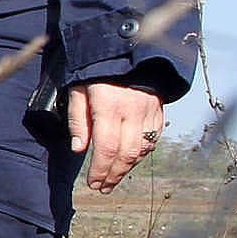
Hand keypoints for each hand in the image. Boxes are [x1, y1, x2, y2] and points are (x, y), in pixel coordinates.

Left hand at [67, 79, 164, 193]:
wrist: (127, 50)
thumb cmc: (96, 71)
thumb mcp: (78, 90)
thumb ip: (77, 120)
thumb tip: (78, 149)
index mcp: (109, 107)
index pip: (106, 148)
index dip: (100, 170)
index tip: (93, 183)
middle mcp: (132, 112)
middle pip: (126, 154)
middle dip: (113, 175)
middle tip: (102, 187)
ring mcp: (149, 112)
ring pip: (142, 150)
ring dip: (127, 168)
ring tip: (114, 179)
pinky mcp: (158, 111)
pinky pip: (153, 139)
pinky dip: (141, 154)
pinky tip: (130, 161)